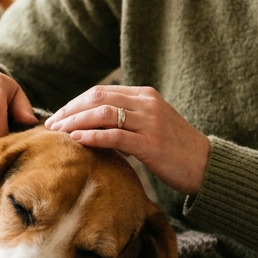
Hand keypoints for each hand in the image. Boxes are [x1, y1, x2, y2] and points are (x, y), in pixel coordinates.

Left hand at [44, 85, 209, 194]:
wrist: (205, 166)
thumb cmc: (175, 149)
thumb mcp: (151, 125)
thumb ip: (127, 118)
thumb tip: (93, 124)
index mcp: (145, 96)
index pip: (101, 92)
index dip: (76, 103)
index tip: (59, 115)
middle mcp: (146, 104)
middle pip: (98, 98)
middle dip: (71, 110)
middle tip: (52, 124)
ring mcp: (149, 122)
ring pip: (103, 114)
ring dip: (75, 122)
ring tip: (58, 133)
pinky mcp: (151, 143)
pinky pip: (114, 135)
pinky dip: (92, 136)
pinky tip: (76, 141)